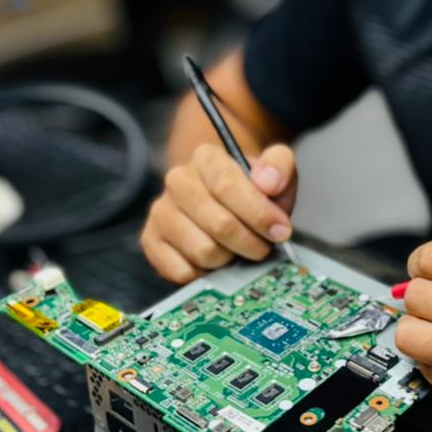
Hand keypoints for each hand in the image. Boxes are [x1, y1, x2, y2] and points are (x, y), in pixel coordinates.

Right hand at [141, 142, 296, 282]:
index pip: (227, 185)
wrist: (225, 206)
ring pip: (202, 251)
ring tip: (238, 250)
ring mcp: (161, 212)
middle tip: (263, 246)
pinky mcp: (151, 241)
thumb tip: (268, 183)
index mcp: (206, 157)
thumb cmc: (252, 191)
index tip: (281, 230)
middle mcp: (177, 180)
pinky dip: (206, 274)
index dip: (258, 213)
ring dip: (230, 258)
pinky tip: (215, 260)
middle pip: (218, 223)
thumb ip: (279, 166)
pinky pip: (183, 271)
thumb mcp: (276, 172)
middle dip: (250, 242)